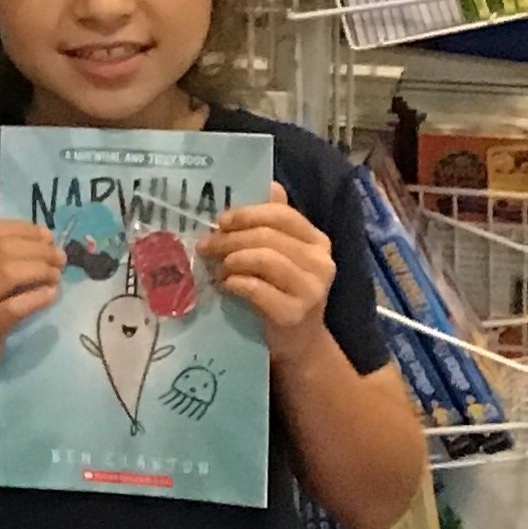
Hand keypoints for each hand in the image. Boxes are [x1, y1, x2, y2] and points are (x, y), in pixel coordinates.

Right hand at [0, 219, 65, 389]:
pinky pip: (17, 305)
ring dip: (42, 271)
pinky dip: (39, 297)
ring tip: (57, 275)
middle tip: (60, 257)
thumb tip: (0, 213)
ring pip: (11, 273)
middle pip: (4, 250)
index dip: (24, 230)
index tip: (47, 235)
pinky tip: (51, 295)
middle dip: (39, 250)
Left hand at [203, 183, 333, 368]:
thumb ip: (274, 223)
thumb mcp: (281, 255)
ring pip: (262, 258)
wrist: (298, 344)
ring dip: (231, 260)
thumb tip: (268, 184)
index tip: (220, 221)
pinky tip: (226, 286)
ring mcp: (311, 290)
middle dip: (229, 238)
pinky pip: (255, 287)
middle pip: (267, 235)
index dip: (246, 214)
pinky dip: (234, 282)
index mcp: (318, 241)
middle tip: (206, 245)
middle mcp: (321, 262)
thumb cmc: (281, 292)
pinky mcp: (294, 314)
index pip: (282, 214)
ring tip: (218, 268)